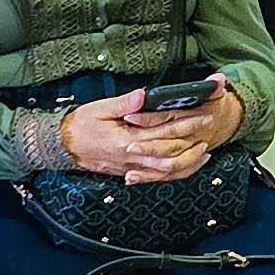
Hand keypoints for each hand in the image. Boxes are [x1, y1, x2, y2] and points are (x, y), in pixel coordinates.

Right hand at [63, 83, 224, 181]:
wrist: (63, 146)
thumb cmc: (81, 125)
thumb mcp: (100, 108)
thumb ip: (123, 104)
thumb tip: (142, 97)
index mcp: (127, 139)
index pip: (164, 130)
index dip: (186, 122)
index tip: (202, 114)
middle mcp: (132, 157)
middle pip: (170, 150)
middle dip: (193, 139)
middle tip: (210, 127)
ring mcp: (132, 168)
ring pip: (166, 170)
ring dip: (188, 162)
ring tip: (205, 152)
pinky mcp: (129, 172)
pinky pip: (156, 177)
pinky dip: (173, 174)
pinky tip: (183, 169)